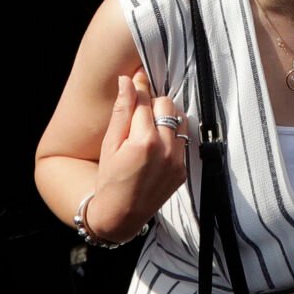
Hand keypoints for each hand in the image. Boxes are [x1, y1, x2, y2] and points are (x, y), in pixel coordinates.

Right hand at [85, 70, 189, 243]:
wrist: (122, 215)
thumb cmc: (110, 178)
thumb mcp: (110, 144)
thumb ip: (122, 110)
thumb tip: (127, 80)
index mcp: (144, 141)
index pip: (144, 100)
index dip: (138, 89)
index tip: (137, 78)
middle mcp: (165, 149)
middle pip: (167, 104)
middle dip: (153, 104)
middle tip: (138, 116)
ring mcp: (178, 160)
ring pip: (179, 119)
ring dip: (166, 118)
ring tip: (148, 131)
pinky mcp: (183, 170)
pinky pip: (182, 140)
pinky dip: (171, 137)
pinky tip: (156, 147)